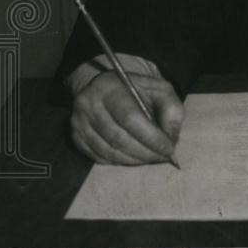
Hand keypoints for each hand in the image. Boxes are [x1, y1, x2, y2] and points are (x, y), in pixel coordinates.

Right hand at [70, 71, 184, 164]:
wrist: (107, 88)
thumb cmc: (137, 91)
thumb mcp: (159, 89)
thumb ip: (171, 108)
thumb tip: (171, 136)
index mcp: (110, 87)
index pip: (130, 117)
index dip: (151, 136)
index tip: (168, 148)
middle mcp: (88, 104)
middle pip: (118, 137)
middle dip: (145, 152)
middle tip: (163, 157)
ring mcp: (79, 123)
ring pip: (109, 151)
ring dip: (135, 159)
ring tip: (152, 158)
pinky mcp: (76, 138)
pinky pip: (100, 158)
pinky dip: (121, 161)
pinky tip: (135, 157)